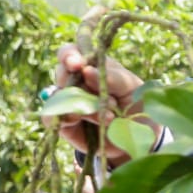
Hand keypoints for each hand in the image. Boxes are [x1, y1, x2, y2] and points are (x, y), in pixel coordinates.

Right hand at [47, 44, 161, 166]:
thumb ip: (113, 78)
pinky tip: (82, 120)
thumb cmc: (138, 107)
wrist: (141, 139)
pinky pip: (51, 117)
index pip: (72, 52)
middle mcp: (77, 82)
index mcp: (93, 67)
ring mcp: (69, 103)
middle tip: (100, 94)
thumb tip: (86, 70)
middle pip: (61, 72)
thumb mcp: (133, 89)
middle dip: (75, 80)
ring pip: (60, 95)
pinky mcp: (65, 124)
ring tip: (111, 116)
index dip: (70, 55)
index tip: (77, 64)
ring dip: (84, 104)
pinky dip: (65, 117)